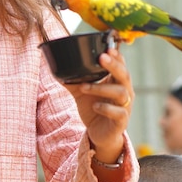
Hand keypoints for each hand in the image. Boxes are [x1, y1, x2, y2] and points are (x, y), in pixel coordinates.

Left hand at [63, 46, 133, 162]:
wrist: (99, 134)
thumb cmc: (94, 108)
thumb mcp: (81, 92)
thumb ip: (73, 80)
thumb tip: (56, 67)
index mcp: (116, 82)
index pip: (121, 65)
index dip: (116, 56)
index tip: (108, 47)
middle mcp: (124, 92)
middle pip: (124, 75)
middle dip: (114, 65)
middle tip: (101, 57)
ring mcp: (125, 106)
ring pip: (120, 93)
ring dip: (101, 88)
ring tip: (84, 86)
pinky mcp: (122, 121)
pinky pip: (119, 113)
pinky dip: (106, 108)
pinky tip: (95, 106)